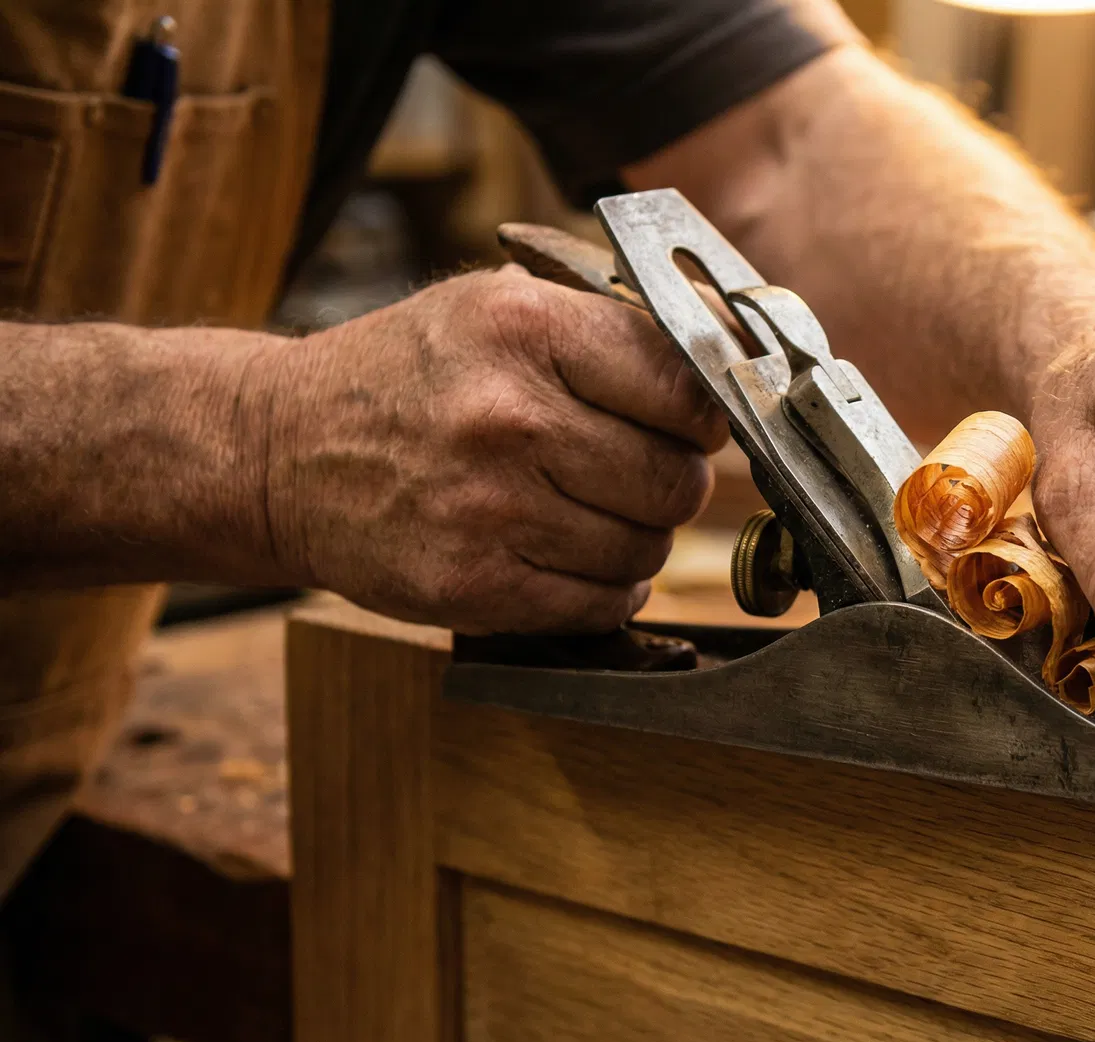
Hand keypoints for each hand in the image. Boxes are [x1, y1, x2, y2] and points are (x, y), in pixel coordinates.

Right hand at [254, 267, 728, 633]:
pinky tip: (567, 555)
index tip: (690, 422)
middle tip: (635, 470)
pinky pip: (601, 604)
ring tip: (586, 509)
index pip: (687, 388)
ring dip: (635, 538)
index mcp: (525, 329)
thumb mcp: (500, 307)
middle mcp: (508, 417)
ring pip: (646, 550)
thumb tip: (736, 349)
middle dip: (673, 482)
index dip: (704, 416)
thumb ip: (616, 325)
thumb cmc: (412, 374)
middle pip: (677, 481)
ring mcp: (489, 509)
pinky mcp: (471, 586)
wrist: (280, 450)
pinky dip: (604, 589)